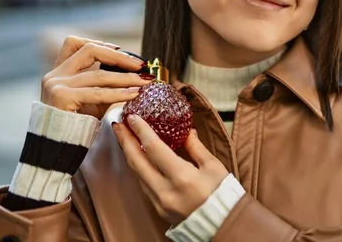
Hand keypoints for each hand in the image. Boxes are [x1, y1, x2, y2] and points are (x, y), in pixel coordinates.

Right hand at [41, 35, 152, 118]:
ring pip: (99, 74)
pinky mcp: (62, 98)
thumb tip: (133, 75)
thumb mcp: (91, 100)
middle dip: (119, 56)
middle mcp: (54, 75)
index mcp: (58, 72)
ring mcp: (56, 85)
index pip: (74, 43)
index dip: (100, 43)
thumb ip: (104, 85)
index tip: (122, 50)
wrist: (57, 150)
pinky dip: (119, 92)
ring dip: (127, 78)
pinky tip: (133, 94)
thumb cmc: (77, 126)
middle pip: (89, 50)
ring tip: (145, 82)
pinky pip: (98, 92)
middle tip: (140, 65)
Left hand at [113, 115, 228, 224]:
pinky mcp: (158, 210)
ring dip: (130, 154)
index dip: (141, 131)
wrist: (222, 225)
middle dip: (125, 141)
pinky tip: (139, 158)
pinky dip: (139, 168)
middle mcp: (166, 191)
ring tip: (126, 138)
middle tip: (119, 125)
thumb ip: (195, 147)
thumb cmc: (223, 194)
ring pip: (137, 174)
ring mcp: (159, 203)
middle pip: (137, 162)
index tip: (132, 117)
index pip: (154, 149)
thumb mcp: (213, 166)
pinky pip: (144, 185)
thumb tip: (186, 131)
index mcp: (182, 178)